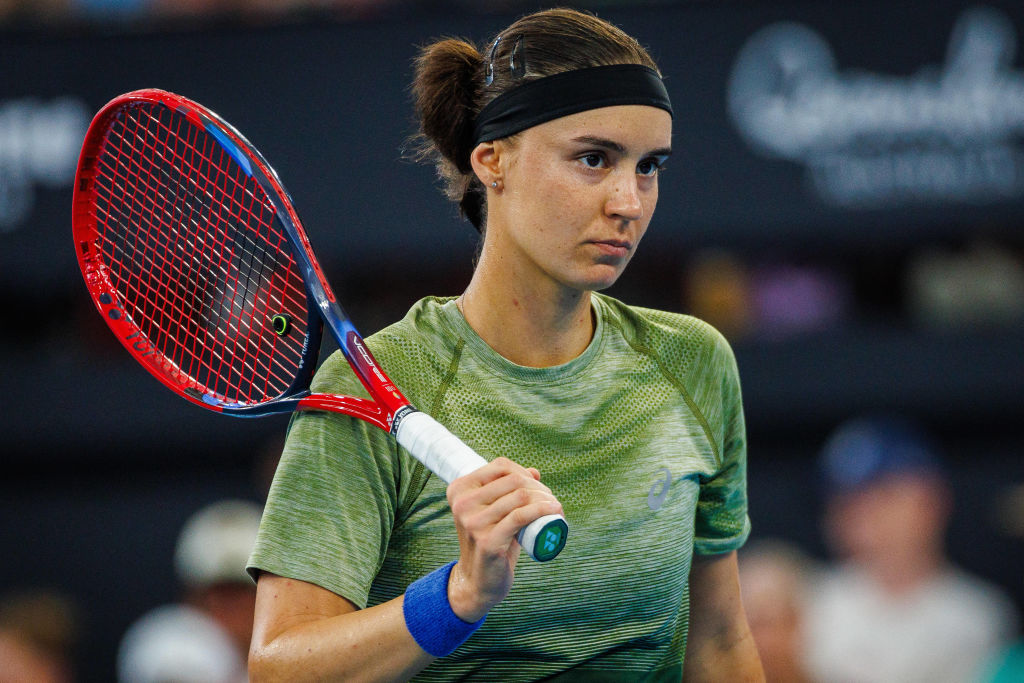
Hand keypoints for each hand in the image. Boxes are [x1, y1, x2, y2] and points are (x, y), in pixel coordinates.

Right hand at [445, 457, 562, 621]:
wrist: (479, 581)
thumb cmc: (491, 542)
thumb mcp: (495, 512)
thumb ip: (508, 490)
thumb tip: (533, 471)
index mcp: (459, 489)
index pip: (500, 466)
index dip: (524, 472)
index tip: (538, 487)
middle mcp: (462, 503)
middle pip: (514, 480)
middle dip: (539, 487)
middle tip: (551, 501)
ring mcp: (473, 522)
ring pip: (520, 496)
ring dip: (546, 499)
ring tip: (556, 508)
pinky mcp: (487, 540)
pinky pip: (520, 516)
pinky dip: (542, 510)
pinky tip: (555, 511)